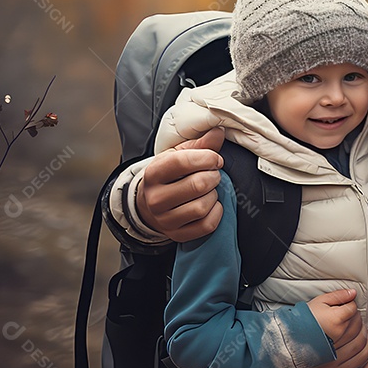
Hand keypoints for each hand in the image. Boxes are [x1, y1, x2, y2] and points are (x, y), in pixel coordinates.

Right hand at [137, 127, 224, 241]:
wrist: (149, 203)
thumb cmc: (168, 175)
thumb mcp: (178, 155)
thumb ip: (200, 144)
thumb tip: (219, 132)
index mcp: (153, 173)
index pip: (183, 162)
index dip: (207, 157)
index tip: (215, 159)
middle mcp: (155, 199)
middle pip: (198, 185)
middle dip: (213, 176)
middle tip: (213, 174)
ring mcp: (165, 220)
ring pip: (202, 207)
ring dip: (214, 195)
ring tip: (210, 190)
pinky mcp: (177, 235)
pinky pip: (207, 226)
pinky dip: (216, 213)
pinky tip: (212, 205)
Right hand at [273, 289, 367, 367]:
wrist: (272, 356)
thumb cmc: (293, 330)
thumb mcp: (311, 308)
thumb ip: (334, 298)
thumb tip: (354, 293)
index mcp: (327, 332)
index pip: (352, 319)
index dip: (356, 313)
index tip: (354, 312)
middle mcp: (330, 353)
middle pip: (358, 337)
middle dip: (362, 328)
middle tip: (361, 325)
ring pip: (360, 356)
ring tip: (367, 338)